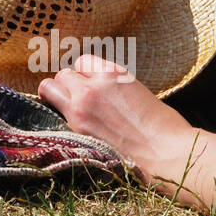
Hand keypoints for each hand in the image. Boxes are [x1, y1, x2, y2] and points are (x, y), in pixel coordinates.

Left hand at [37, 54, 195, 182]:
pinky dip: (59, 115)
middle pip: (64, 74)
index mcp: (114, 73)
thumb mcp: (139, 92)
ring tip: (66, 108)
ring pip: (50, 88)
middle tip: (77, 100)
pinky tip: (71, 125)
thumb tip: (103, 94)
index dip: (85, 74)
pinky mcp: (77, 128)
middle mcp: (95, 84)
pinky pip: (55, 112)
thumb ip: (115, 88)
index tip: (90, 85)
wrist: (165, 153)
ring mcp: (82, 105)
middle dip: (69, 85)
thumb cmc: (163, 126)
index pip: (83, 62)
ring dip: (55, 95)